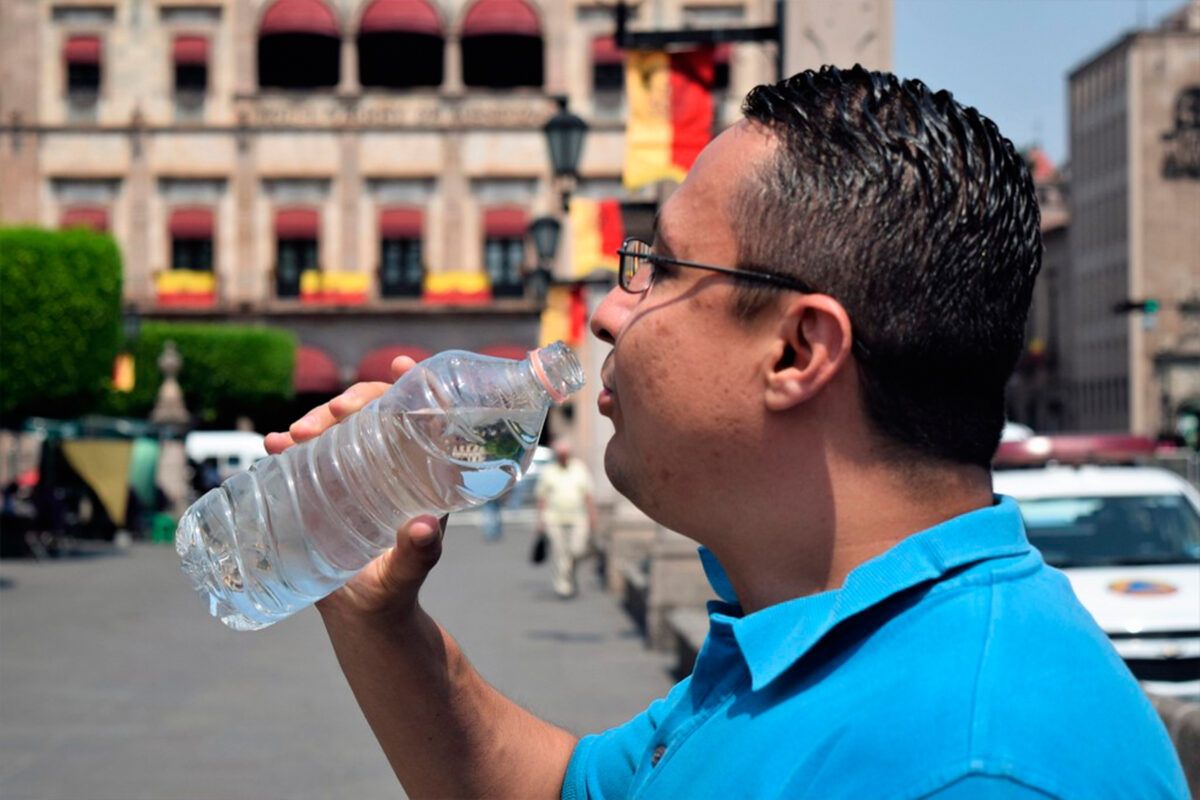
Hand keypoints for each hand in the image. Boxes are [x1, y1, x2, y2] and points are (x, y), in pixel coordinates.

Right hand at [264, 356, 445, 620]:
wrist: (361, 618)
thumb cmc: (393, 596)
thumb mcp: (405, 576)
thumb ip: (419, 557)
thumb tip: (426, 528)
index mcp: (423, 477)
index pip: (424, 420)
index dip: (416, 387)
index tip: (401, 364)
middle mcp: (393, 467)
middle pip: (378, 414)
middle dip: (352, 401)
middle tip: (330, 415)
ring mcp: (358, 474)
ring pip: (343, 428)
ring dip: (318, 419)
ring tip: (293, 435)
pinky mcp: (327, 486)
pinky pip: (311, 453)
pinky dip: (290, 444)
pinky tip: (273, 445)